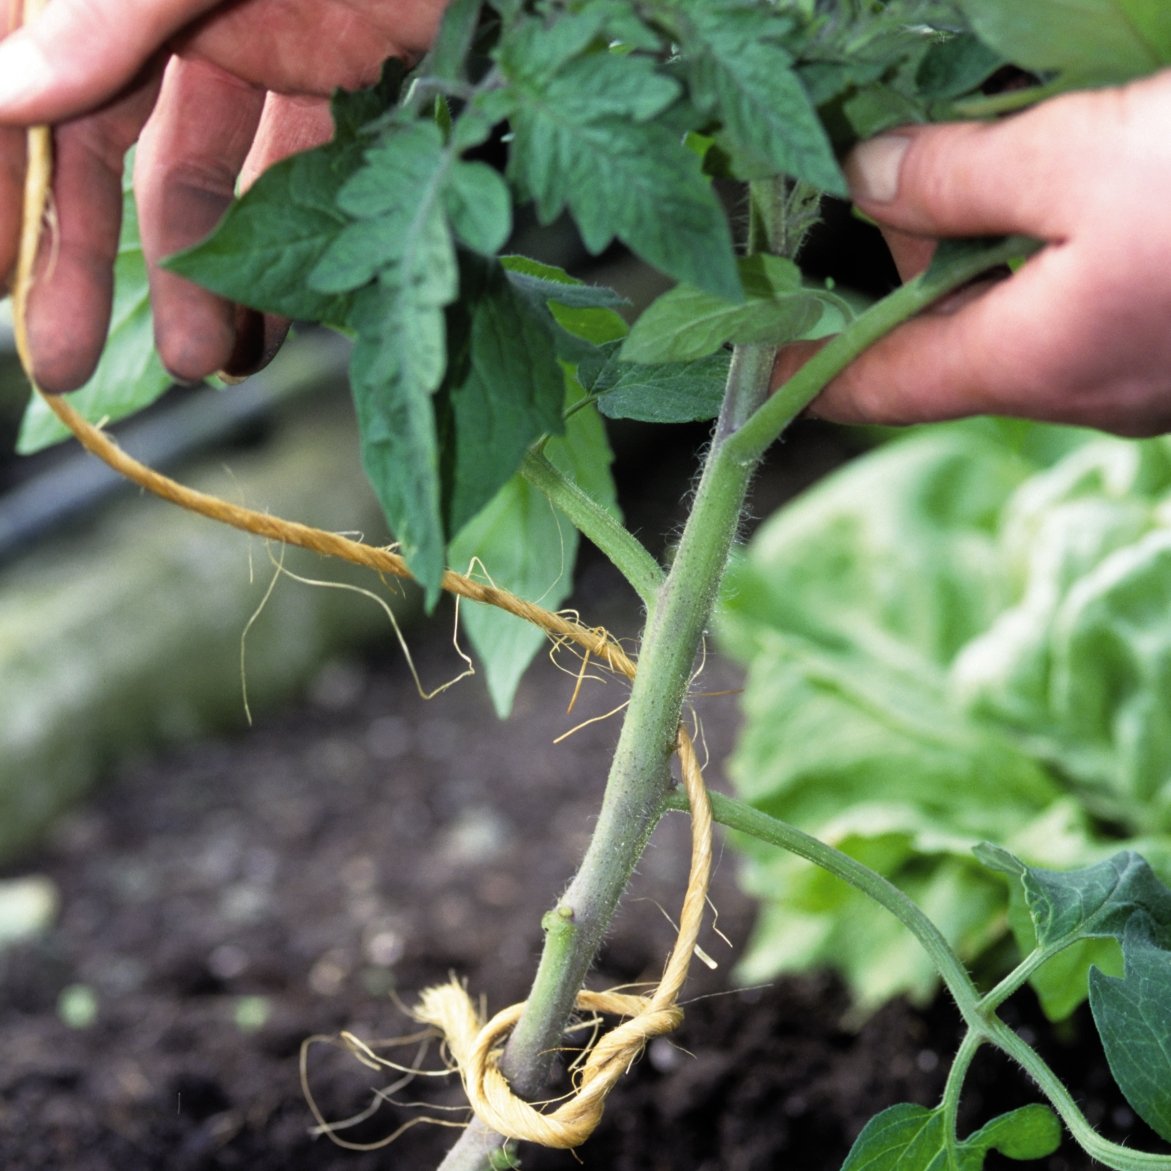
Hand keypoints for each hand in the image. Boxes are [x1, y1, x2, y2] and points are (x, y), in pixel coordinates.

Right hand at [0, 0, 444, 391]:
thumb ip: (114, 6)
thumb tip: (3, 91)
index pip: (25, 56)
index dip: (2, 175)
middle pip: (104, 135)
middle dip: (88, 256)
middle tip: (72, 368)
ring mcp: (264, 28)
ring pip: (208, 171)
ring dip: (201, 275)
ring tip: (202, 366)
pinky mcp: (347, 71)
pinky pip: (303, 173)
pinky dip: (292, 247)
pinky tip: (275, 323)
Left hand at [778, 69, 1170, 437]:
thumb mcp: (1086, 160)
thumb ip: (963, 177)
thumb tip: (867, 177)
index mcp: (1030, 364)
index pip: (884, 385)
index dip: (812, 370)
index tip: (757, 361)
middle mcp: (1079, 390)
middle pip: (953, 342)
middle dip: (904, 272)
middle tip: (870, 191)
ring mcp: (1139, 375)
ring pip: (1024, 320)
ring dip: (981, 254)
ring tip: (959, 173)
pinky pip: (1083, 309)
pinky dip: (1044, 256)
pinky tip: (1055, 193)